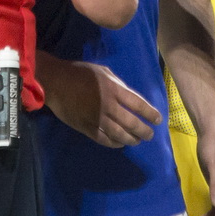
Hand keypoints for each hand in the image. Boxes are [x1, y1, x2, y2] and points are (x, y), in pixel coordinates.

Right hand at [39, 53, 161, 147]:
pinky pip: (104, 140)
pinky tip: (120, 143)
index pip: (138, 104)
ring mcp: (97, 119)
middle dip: (143, 130)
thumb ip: (117, 84)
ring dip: (131, 139)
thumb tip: (127, 96)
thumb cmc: (80, 73)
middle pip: (131, 122)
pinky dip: (114, 143)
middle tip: (150, 135)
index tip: (158, 120)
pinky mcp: (87, 128)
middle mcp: (108, 106)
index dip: (150, 113)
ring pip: (119, 134)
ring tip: (138, 141)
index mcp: (114, 89)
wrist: (56, 82)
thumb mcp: (103, 71)